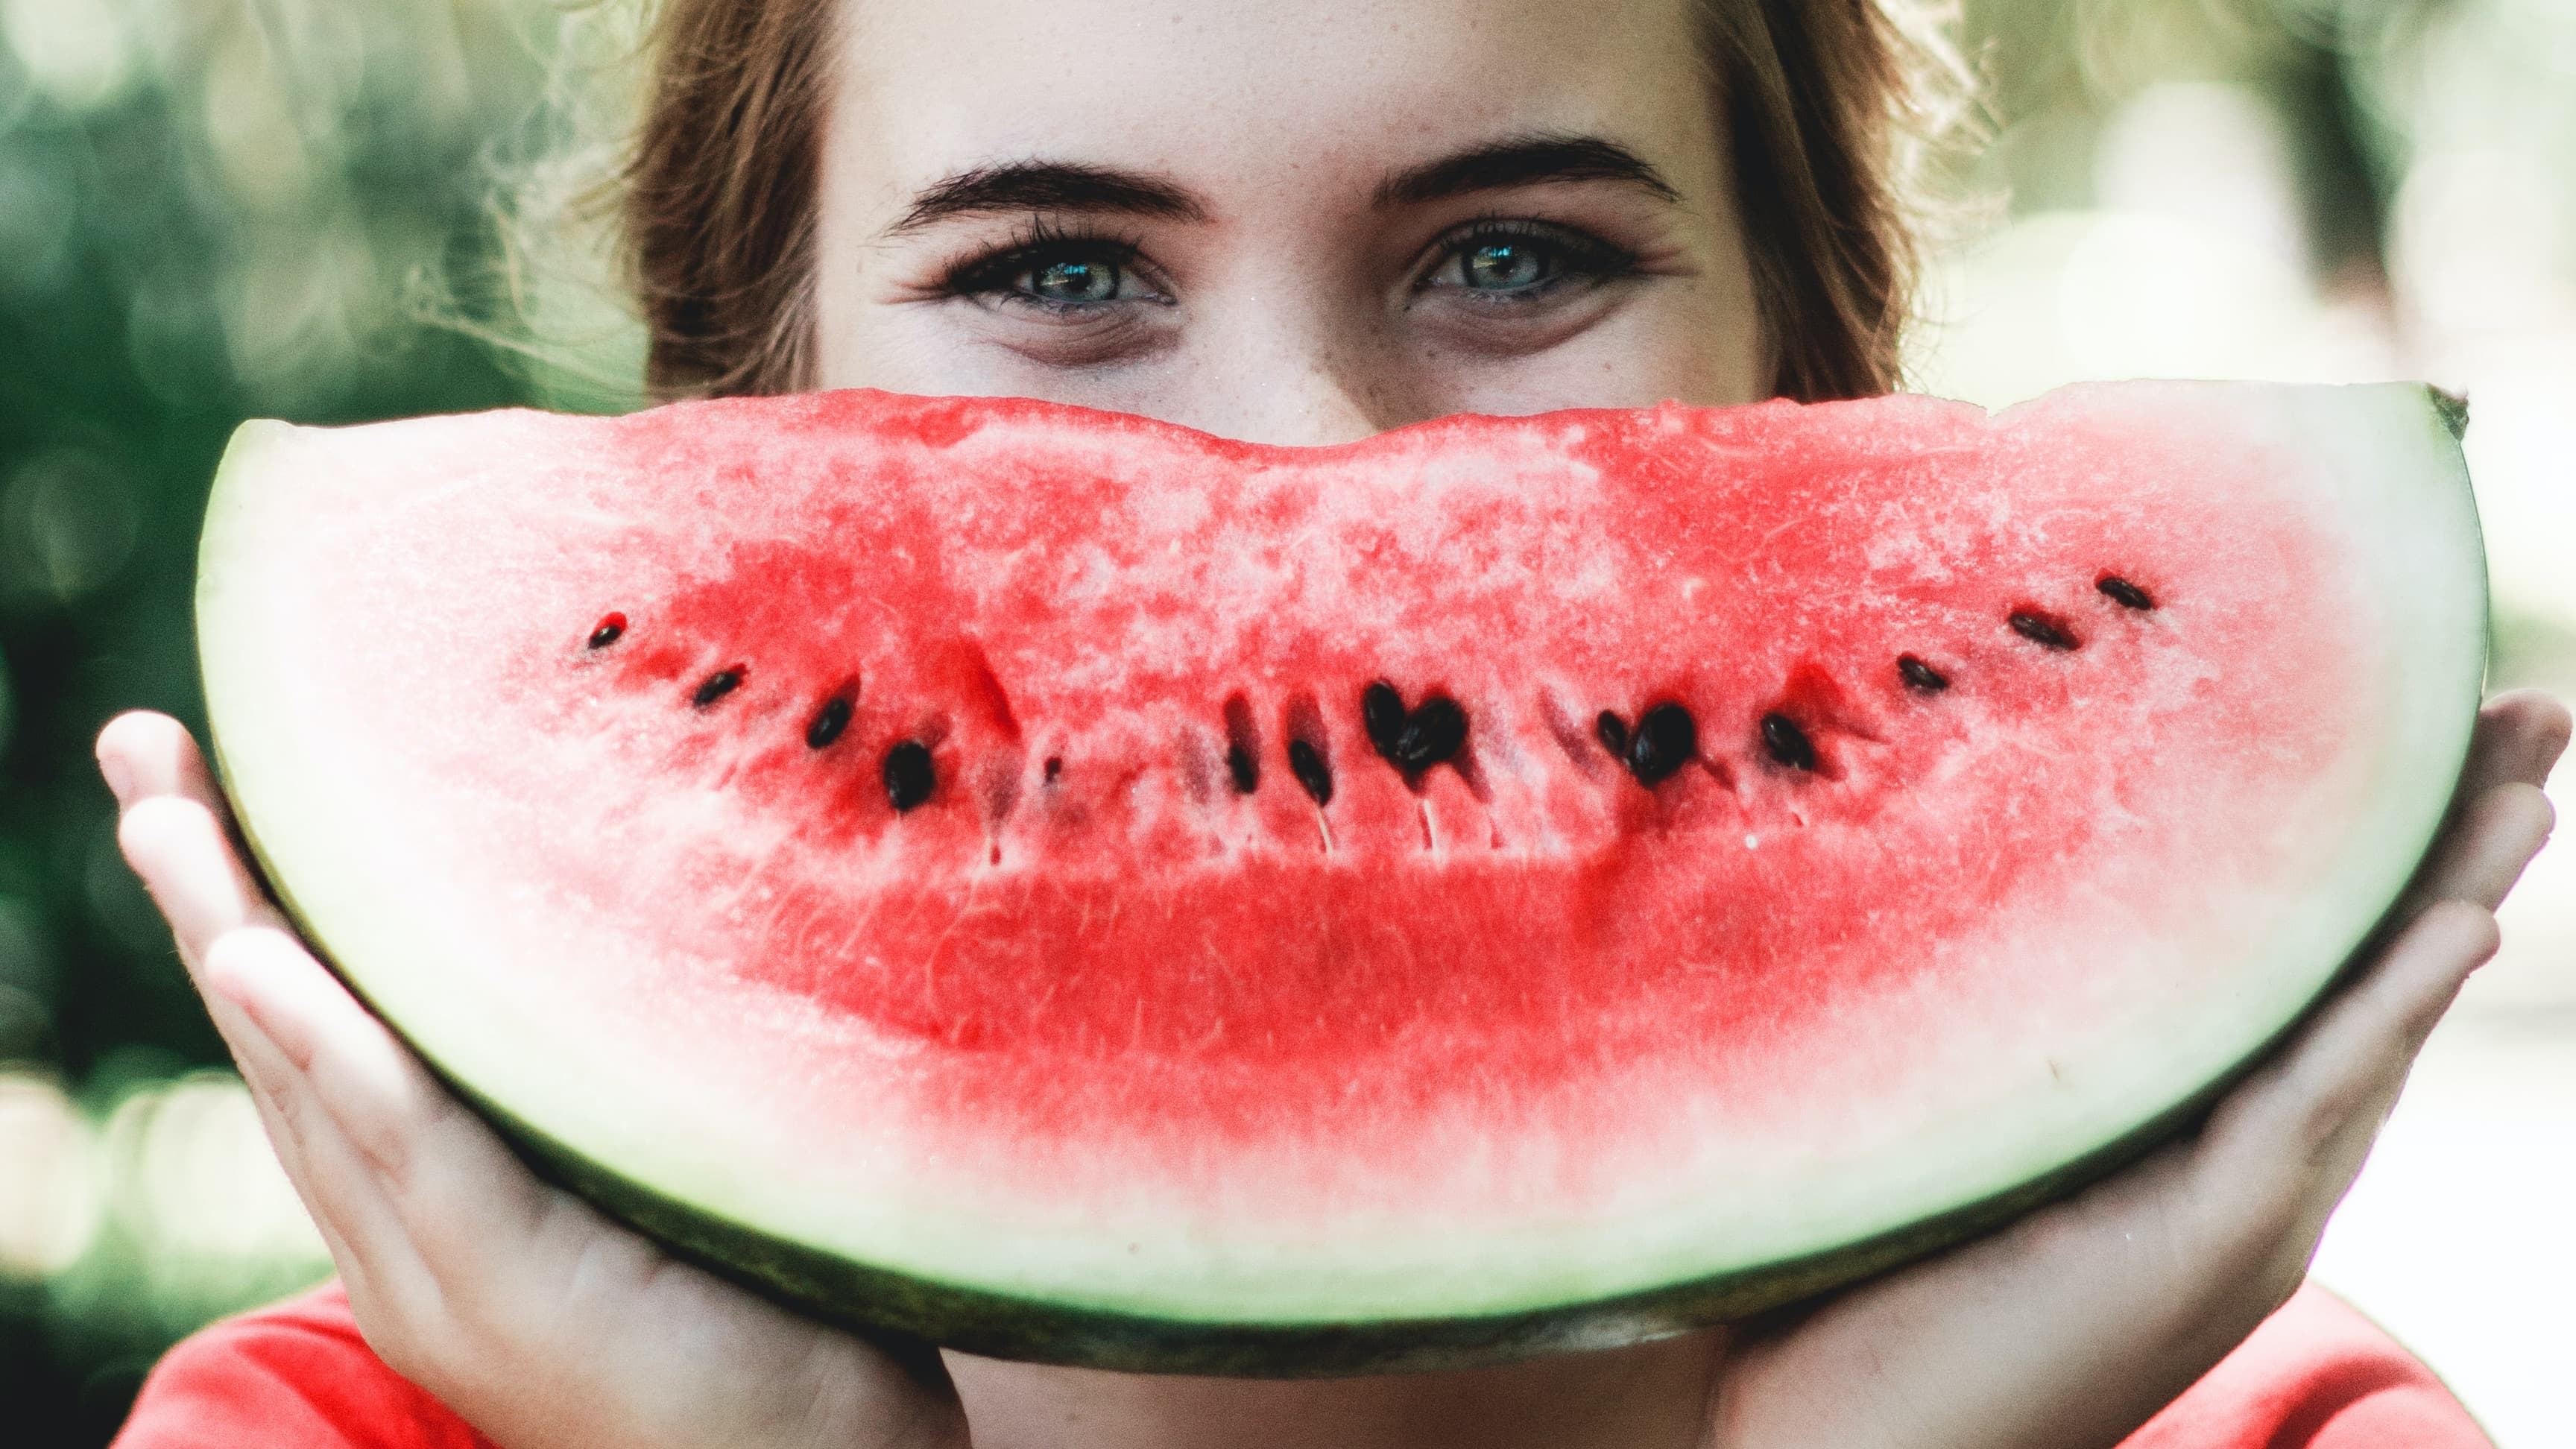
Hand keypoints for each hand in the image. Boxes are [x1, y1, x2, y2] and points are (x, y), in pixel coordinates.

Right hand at [99, 711, 970, 1448]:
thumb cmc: (754, 1299)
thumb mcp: (636, 1155)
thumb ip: (584, 1067)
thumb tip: (604, 902)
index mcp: (427, 1203)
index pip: (317, 1032)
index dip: (248, 904)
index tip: (198, 770)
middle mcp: (404, 1236)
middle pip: (283, 1038)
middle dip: (205, 889)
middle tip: (145, 741)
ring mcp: (442, 1270)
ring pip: (314, 1079)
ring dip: (233, 937)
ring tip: (164, 812)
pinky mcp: (512, 1289)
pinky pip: (412, 1149)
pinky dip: (334, 1051)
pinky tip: (260, 963)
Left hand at [1705, 689, 2571, 1448]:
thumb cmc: (1848, 1294)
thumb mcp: (1934, 1124)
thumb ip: (1970, 1027)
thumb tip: (1911, 860)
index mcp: (2180, 1133)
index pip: (2299, 970)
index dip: (2369, 854)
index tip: (2420, 723)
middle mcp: (2237, 1170)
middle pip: (2366, 979)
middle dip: (2455, 845)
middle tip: (2528, 713)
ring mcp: (2239, 1215)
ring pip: (2370, 1026)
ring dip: (2454, 894)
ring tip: (2530, 779)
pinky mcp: (2209, 1248)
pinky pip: (2313, 1105)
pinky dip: (2385, 1010)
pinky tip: (2458, 922)